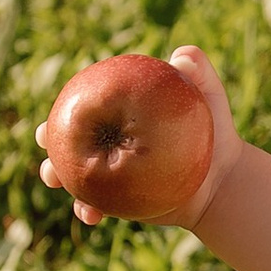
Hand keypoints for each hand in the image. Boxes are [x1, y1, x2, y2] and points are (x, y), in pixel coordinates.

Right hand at [35, 42, 243, 230]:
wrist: (225, 177)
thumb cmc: (214, 130)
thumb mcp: (209, 97)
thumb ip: (198, 71)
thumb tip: (183, 56)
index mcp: (119, 113)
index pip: (85, 106)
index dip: (63, 111)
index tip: (52, 117)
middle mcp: (109, 141)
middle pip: (68, 140)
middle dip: (50, 142)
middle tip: (46, 141)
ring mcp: (110, 173)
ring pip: (74, 175)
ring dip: (58, 177)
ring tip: (55, 180)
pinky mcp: (117, 200)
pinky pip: (96, 206)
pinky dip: (88, 210)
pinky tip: (90, 215)